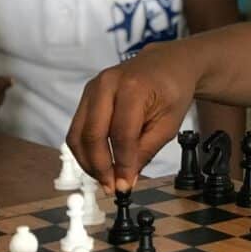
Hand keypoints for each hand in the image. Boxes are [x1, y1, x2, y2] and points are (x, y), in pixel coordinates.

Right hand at [67, 42, 196, 192]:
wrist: (168, 64)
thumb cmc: (172, 91)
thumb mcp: (169, 124)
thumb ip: (146, 151)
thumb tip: (126, 179)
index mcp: (133, 88)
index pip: (121, 134)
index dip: (121, 164)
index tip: (125, 186)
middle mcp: (107, 84)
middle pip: (92, 134)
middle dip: (99, 167)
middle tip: (111, 187)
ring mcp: (93, 87)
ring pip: (78, 133)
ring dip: (88, 162)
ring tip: (104, 179)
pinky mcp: (87, 94)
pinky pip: (78, 127)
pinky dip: (85, 150)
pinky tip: (99, 163)